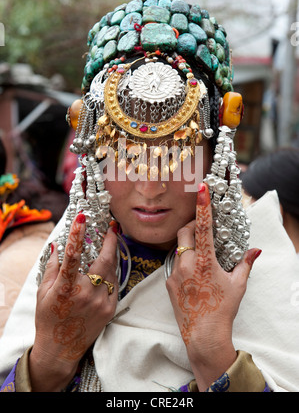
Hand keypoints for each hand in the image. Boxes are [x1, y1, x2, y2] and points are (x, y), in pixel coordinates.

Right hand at [29, 213, 117, 390]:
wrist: (61, 348)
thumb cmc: (49, 318)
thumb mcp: (44, 292)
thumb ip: (52, 267)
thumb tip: (57, 245)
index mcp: (66, 288)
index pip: (73, 255)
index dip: (78, 234)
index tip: (82, 217)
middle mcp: (86, 294)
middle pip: (104, 260)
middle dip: (110, 241)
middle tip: (113, 227)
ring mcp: (101, 302)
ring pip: (112, 271)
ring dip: (112, 255)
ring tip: (111, 243)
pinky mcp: (110, 309)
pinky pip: (116, 285)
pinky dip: (113, 273)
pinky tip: (109, 266)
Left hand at [166, 183, 260, 389]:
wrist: (203, 335)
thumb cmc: (223, 309)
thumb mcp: (238, 284)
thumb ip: (245, 263)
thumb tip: (255, 251)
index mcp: (204, 261)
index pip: (203, 226)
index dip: (202, 206)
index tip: (200, 189)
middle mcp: (186, 264)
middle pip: (184, 232)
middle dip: (192, 225)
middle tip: (201, 227)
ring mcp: (174, 273)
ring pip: (178, 249)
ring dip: (187, 246)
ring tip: (200, 255)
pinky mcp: (168, 283)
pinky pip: (174, 265)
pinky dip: (183, 262)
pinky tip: (193, 274)